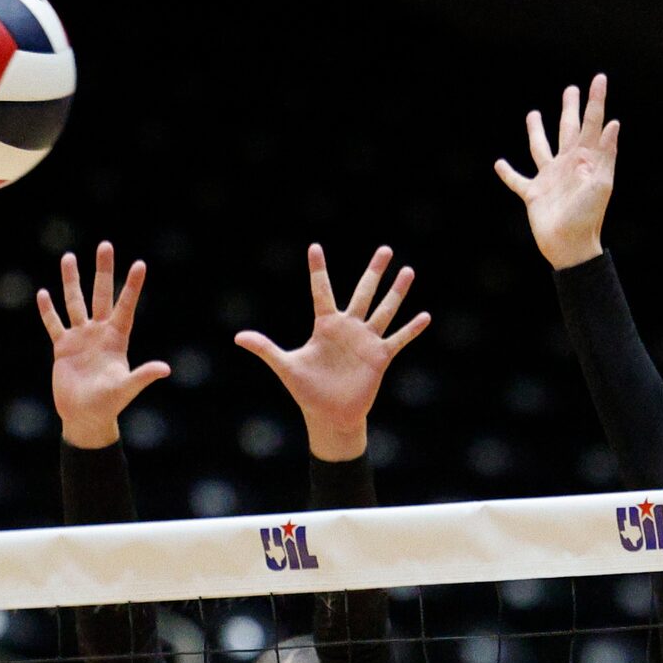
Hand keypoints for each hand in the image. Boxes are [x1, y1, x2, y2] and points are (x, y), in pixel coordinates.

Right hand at [40, 244, 173, 448]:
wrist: (85, 417)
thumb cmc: (108, 405)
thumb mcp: (126, 388)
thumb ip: (143, 376)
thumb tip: (165, 369)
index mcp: (116, 339)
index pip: (126, 306)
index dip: (132, 286)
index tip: (139, 264)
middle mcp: (99, 333)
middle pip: (101, 295)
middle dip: (103, 271)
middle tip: (105, 245)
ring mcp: (80, 338)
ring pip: (75, 302)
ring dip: (72, 281)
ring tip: (69, 256)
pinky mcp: (62, 347)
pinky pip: (54, 324)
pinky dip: (48, 310)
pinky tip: (43, 293)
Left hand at [234, 244, 429, 461]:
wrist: (330, 416)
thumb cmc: (307, 391)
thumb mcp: (285, 366)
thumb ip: (265, 348)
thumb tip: (237, 336)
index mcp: (325, 325)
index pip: (321, 291)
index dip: (317, 269)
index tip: (315, 247)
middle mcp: (348, 328)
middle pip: (363, 292)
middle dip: (374, 271)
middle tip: (385, 249)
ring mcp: (366, 341)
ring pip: (384, 310)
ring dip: (397, 292)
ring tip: (407, 271)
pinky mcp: (379, 357)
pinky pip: (398, 339)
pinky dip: (411, 329)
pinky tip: (424, 316)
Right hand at [494, 73, 619, 269]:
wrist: (570, 246)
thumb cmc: (588, 217)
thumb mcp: (601, 184)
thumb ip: (606, 154)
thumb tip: (613, 123)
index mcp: (585, 159)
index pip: (592, 123)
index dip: (596, 100)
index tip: (599, 78)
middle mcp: (567, 164)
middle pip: (568, 128)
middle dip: (570, 108)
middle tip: (571, 89)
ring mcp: (550, 178)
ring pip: (540, 147)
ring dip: (536, 130)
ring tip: (532, 114)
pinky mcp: (533, 194)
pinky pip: (517, 180)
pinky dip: (508, 173)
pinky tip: (499, 164)